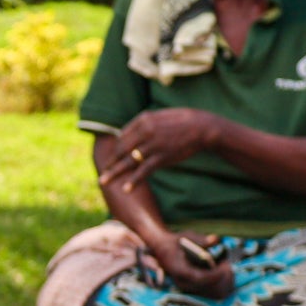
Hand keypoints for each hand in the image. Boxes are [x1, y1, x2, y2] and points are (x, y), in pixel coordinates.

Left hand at [98, 109, 221, 191]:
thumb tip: (127, 133)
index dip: (117, 148)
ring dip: (114, 173)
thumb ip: (143, 123)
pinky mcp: (161, 158)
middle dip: (111, 162)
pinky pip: (144, 171)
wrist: (201, 127)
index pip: (123, 136)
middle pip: (122, 149)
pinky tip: (126, 189)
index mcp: (143, 119)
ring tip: (103, 182)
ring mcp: (152, 145)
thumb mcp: (160, 116)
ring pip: (128, 161)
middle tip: (103, 171)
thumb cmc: (182, 121)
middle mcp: (144, 131)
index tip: (114, 157)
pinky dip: (134, 180)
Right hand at [147, 233, 233, 298]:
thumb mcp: (186, 236)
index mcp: (179, 270)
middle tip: (226, 264)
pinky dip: (219, 283)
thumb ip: (201, 239)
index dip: (214, 274)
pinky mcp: (192, 288)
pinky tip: (222, 271)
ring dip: (221, 281)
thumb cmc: (175, 242)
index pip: (199, 278)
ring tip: (225, 266)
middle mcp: (182, 282)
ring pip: (209, 292)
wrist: (162, 249)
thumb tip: (216, 239)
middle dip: (220, 277)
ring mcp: (187, 287)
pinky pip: (209, 291)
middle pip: (207, 287)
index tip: (224, 265)